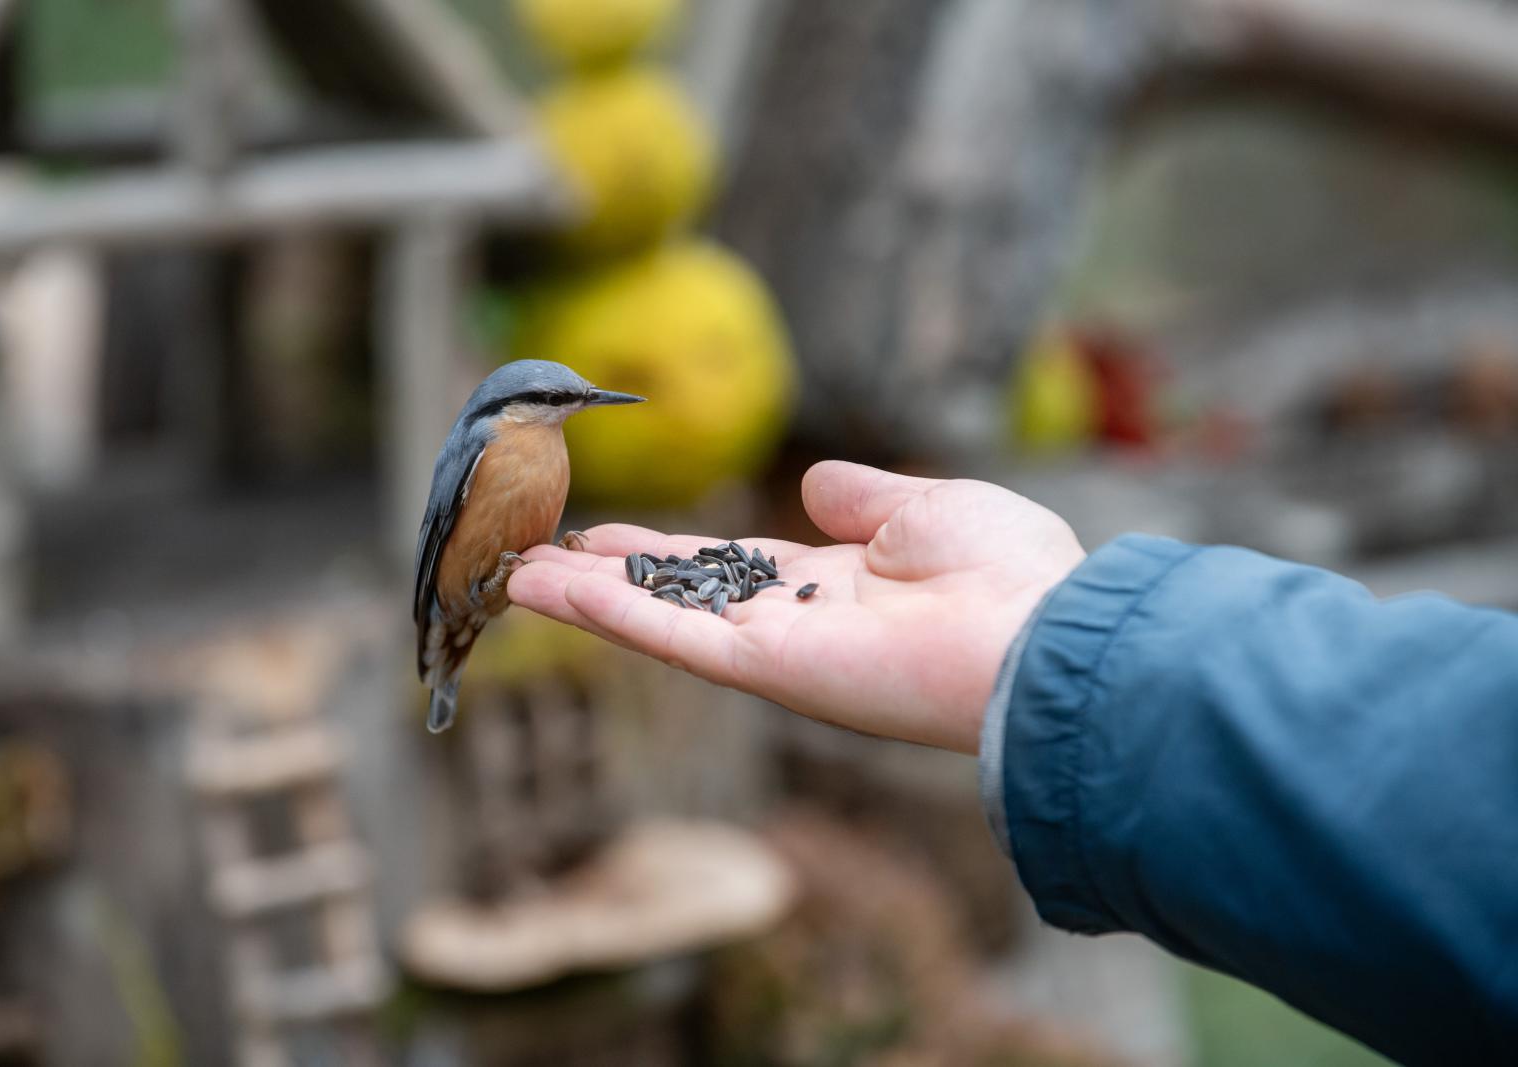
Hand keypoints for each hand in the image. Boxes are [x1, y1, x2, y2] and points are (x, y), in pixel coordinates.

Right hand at [507, 461, 1085, 752]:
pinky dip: (609, 614)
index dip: (662, 553)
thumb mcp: (927, 506)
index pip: (726, 568)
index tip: (602, 534)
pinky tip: (550, 589)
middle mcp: (795, 622)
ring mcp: (775, 650)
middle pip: (678, 597)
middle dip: (607, 578)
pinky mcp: (767, 669)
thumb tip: (814, 484)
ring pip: (659, 622)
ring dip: (585, 600)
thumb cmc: (1007, 570)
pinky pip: (673, 638)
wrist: (1041, 633)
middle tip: (537, 557)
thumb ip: (862, 498)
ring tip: (516, 575)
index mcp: (833, 585)